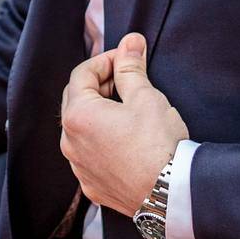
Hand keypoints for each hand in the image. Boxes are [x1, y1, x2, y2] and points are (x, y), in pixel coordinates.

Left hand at [59, 33, 188, 218]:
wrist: (169, 195)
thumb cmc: (158, 145)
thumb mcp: (146, 97)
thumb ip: (131, 67)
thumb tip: (130, 43)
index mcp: (78, 115)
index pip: (81, 74)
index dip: (105, 60)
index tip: (126, 58)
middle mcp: (70, 143)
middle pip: (76, 100)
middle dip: (99, 84)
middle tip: (126, 79)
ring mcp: (79, 167)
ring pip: (81, 129)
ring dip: (99, 113)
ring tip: (127, 109)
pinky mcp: (91, 185)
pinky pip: (89, 154)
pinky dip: (102, 140)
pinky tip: (125, 139)